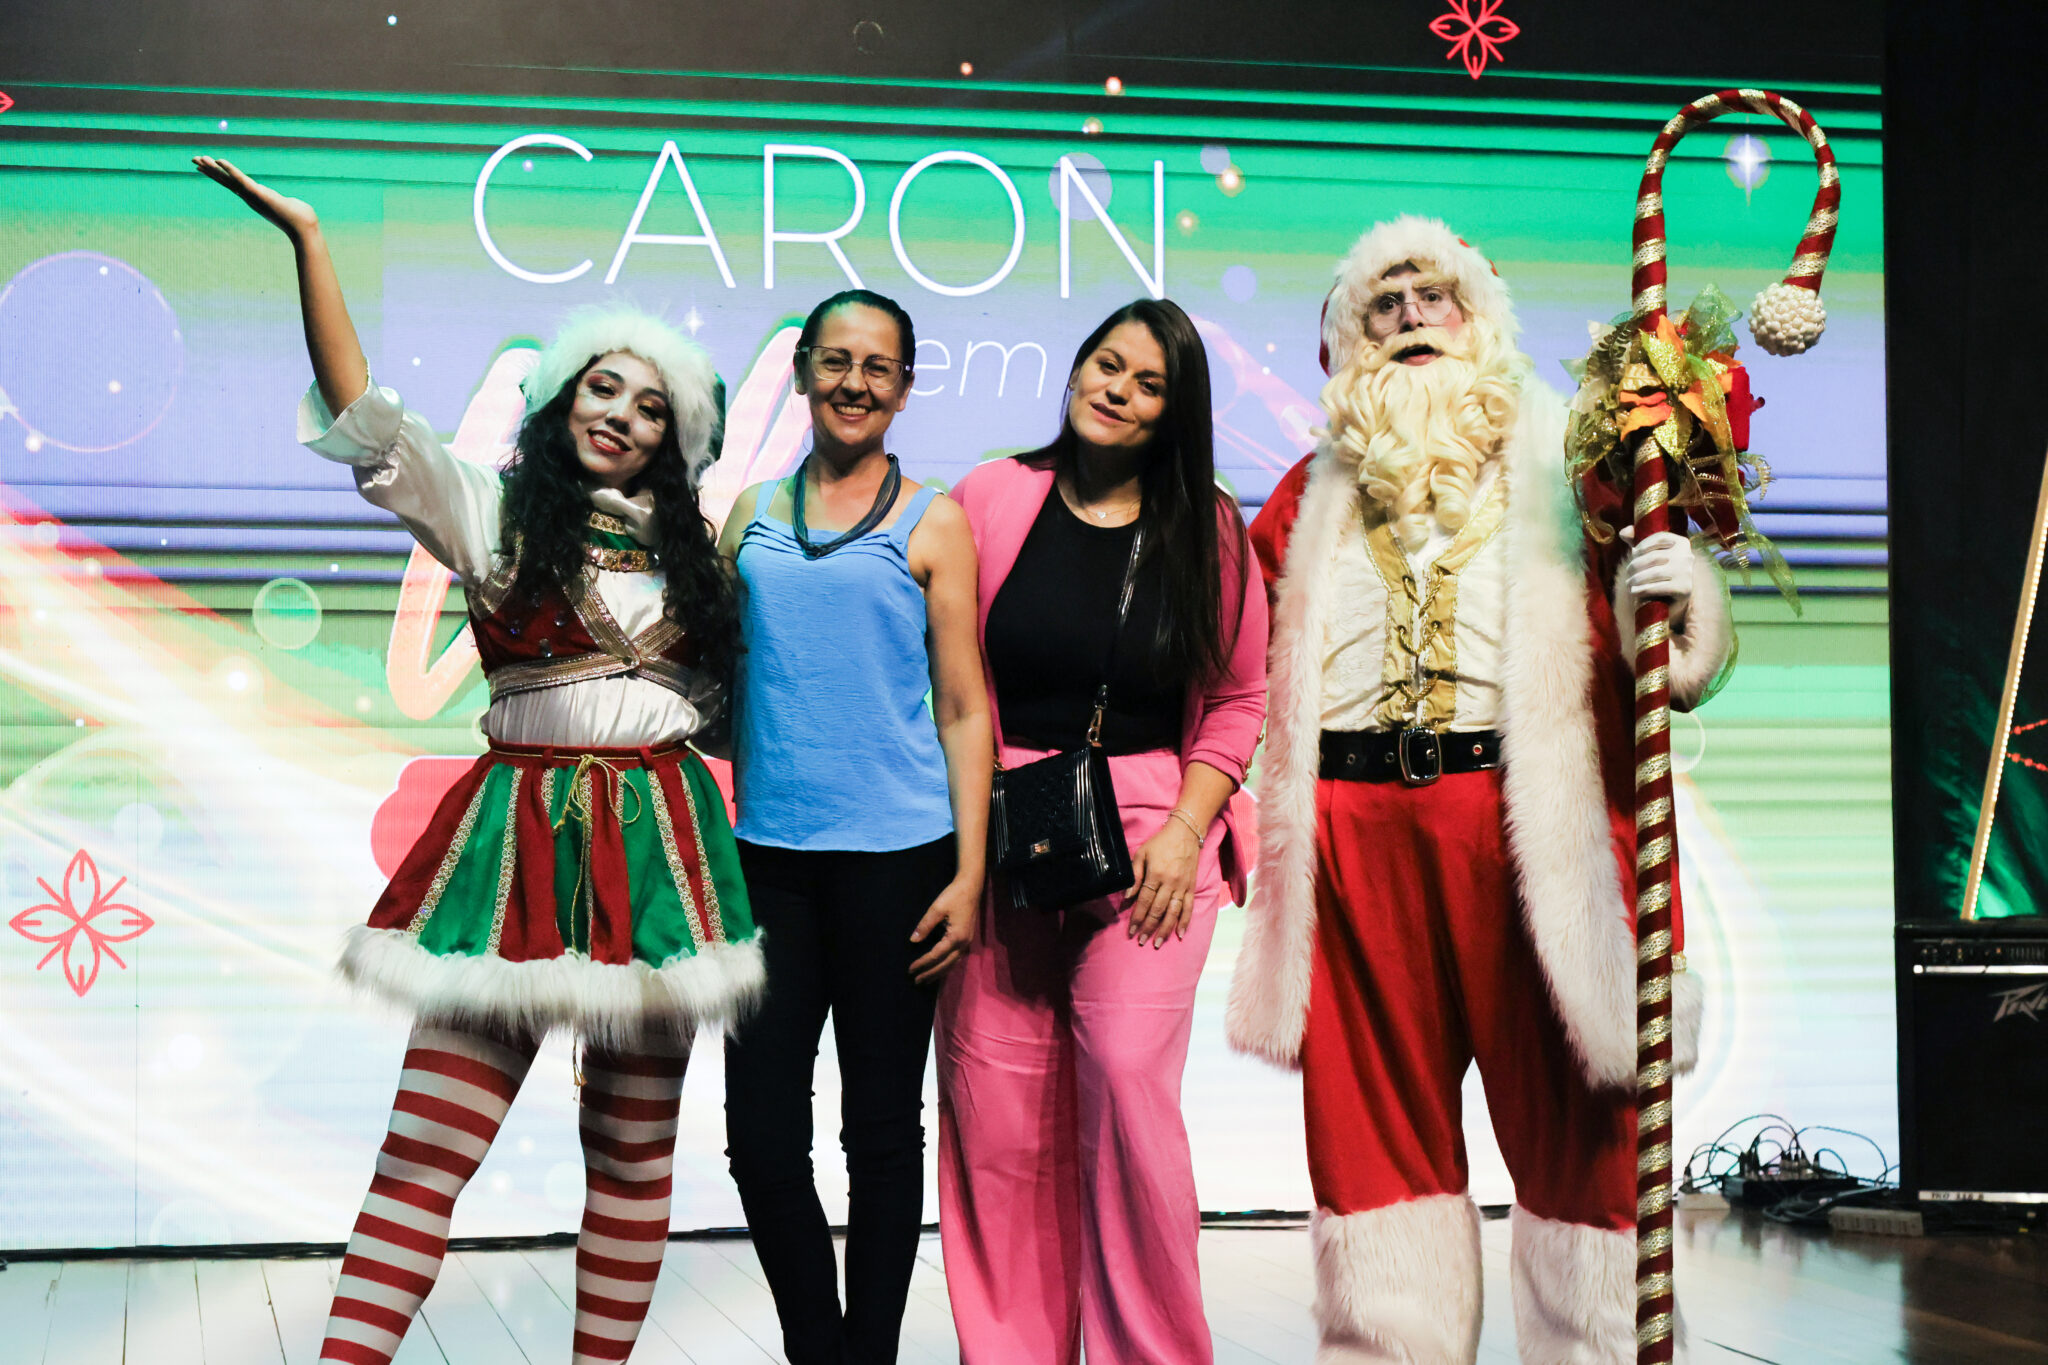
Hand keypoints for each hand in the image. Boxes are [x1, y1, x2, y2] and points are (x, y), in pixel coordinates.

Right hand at [193, 156, 320, 240]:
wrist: (304, 227)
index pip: (232, 183)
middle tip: (193, 159)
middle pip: (225, 180)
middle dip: (209, 170)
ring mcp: (253, 195)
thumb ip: (285, 202)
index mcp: (253, 197)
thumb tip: (290, 203)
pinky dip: (230, 169)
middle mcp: (249, 197)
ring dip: (214, 168)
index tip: (204, 166)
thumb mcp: (288, 205)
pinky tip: (220, 160)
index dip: (218, 174)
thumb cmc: (299, 217)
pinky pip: (241, 179)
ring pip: (229, 179)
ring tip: (200, 158)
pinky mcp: (258, 193)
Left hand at [908, 876, 979, 984]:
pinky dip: (946, 966)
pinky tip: (939, 968)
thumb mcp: (937, 908)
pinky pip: (956, 958)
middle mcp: (964, 943)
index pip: (936, 955)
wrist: (971, 887)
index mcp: (956, 937)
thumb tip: (913, 940)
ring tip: (926, 980)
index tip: (910, 969)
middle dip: (930, 974)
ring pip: (952, 963)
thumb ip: (925, 925)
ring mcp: (967, 942)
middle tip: (916, 981)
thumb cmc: (954, 896)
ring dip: (939, 973)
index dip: (922, 963)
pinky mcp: (967, 939)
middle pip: (946, 965)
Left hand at [1125, 816, 1199, 947]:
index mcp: (1156, 874)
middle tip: (1141, 941)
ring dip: (1165, 929)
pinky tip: (1180, 934)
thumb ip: (1134, 875)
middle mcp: (1170, 883)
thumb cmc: (1160, 843)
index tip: (1131, 930)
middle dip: (1148, 927)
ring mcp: (1182, 886)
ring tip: (1158, 943)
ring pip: (1173, 912)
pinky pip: (1189, 907)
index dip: (1137, 917)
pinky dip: (1185, 922)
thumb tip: (1127, 897)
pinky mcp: (1191, 887)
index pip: (1144, 900)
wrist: (1186, 833)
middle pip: (1158, 910)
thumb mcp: (1142, 853)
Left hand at [1621, 527, 1693, 625]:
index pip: (1657, 539)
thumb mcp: (1649, 554)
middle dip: (1635, 566)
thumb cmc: (1659, 573)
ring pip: (1654, 573)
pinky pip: (1658, 587)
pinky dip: (1642, 590)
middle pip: (1653, 557)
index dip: (1641, 546)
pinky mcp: (1684, 589)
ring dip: (1636, 579)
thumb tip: (1623, 532)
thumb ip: (1638, 541)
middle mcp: (1687, 555)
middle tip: (1628, 575)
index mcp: (1682, 542)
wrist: (1672, 600)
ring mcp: (1687, 572)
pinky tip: (1634, 592)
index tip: (1633, 555)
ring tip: (1629, 584)